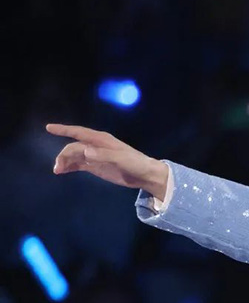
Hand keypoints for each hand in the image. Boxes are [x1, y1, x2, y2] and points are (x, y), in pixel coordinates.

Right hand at [46, 123, 166, 198]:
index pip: (79, 132)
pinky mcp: (96, 166)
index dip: (63, 130)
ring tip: (58, 170)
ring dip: (64, 161)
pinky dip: (70, 167)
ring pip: (74, 156)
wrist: (144, 175)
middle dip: (63, 155)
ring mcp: (95, 156)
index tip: (49, 128)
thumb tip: (85, 152)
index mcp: (101, 140)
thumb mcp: (121, 159)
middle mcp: (95, 145)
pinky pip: (79, 164)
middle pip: (74, 147)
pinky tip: (62, 171)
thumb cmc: (135, 163)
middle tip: (58, 168)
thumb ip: (103, 155)